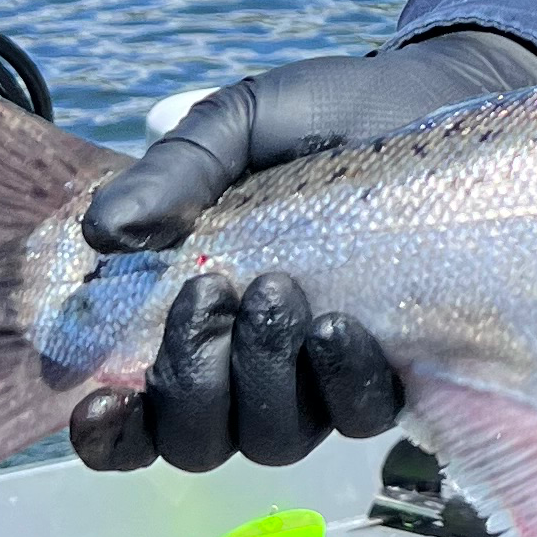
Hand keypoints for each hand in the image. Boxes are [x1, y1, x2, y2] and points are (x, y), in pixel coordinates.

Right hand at [70, 27, 536, 475]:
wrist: (439, 97)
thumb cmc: (329, 114)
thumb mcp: (242, 121)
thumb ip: (175, 169)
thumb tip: (104, 231)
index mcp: (194, 316)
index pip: (135, 413)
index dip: (108, 431)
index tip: (97, 401)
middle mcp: (250, 362)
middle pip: (196, 438)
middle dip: (189, 382)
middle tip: (211, 291)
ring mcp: (321, 374)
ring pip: (273, 438)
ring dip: (262, 376)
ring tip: (282, 290)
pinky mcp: (393, 368)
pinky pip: (360, 416)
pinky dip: (340, 380)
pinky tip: (338, 325)